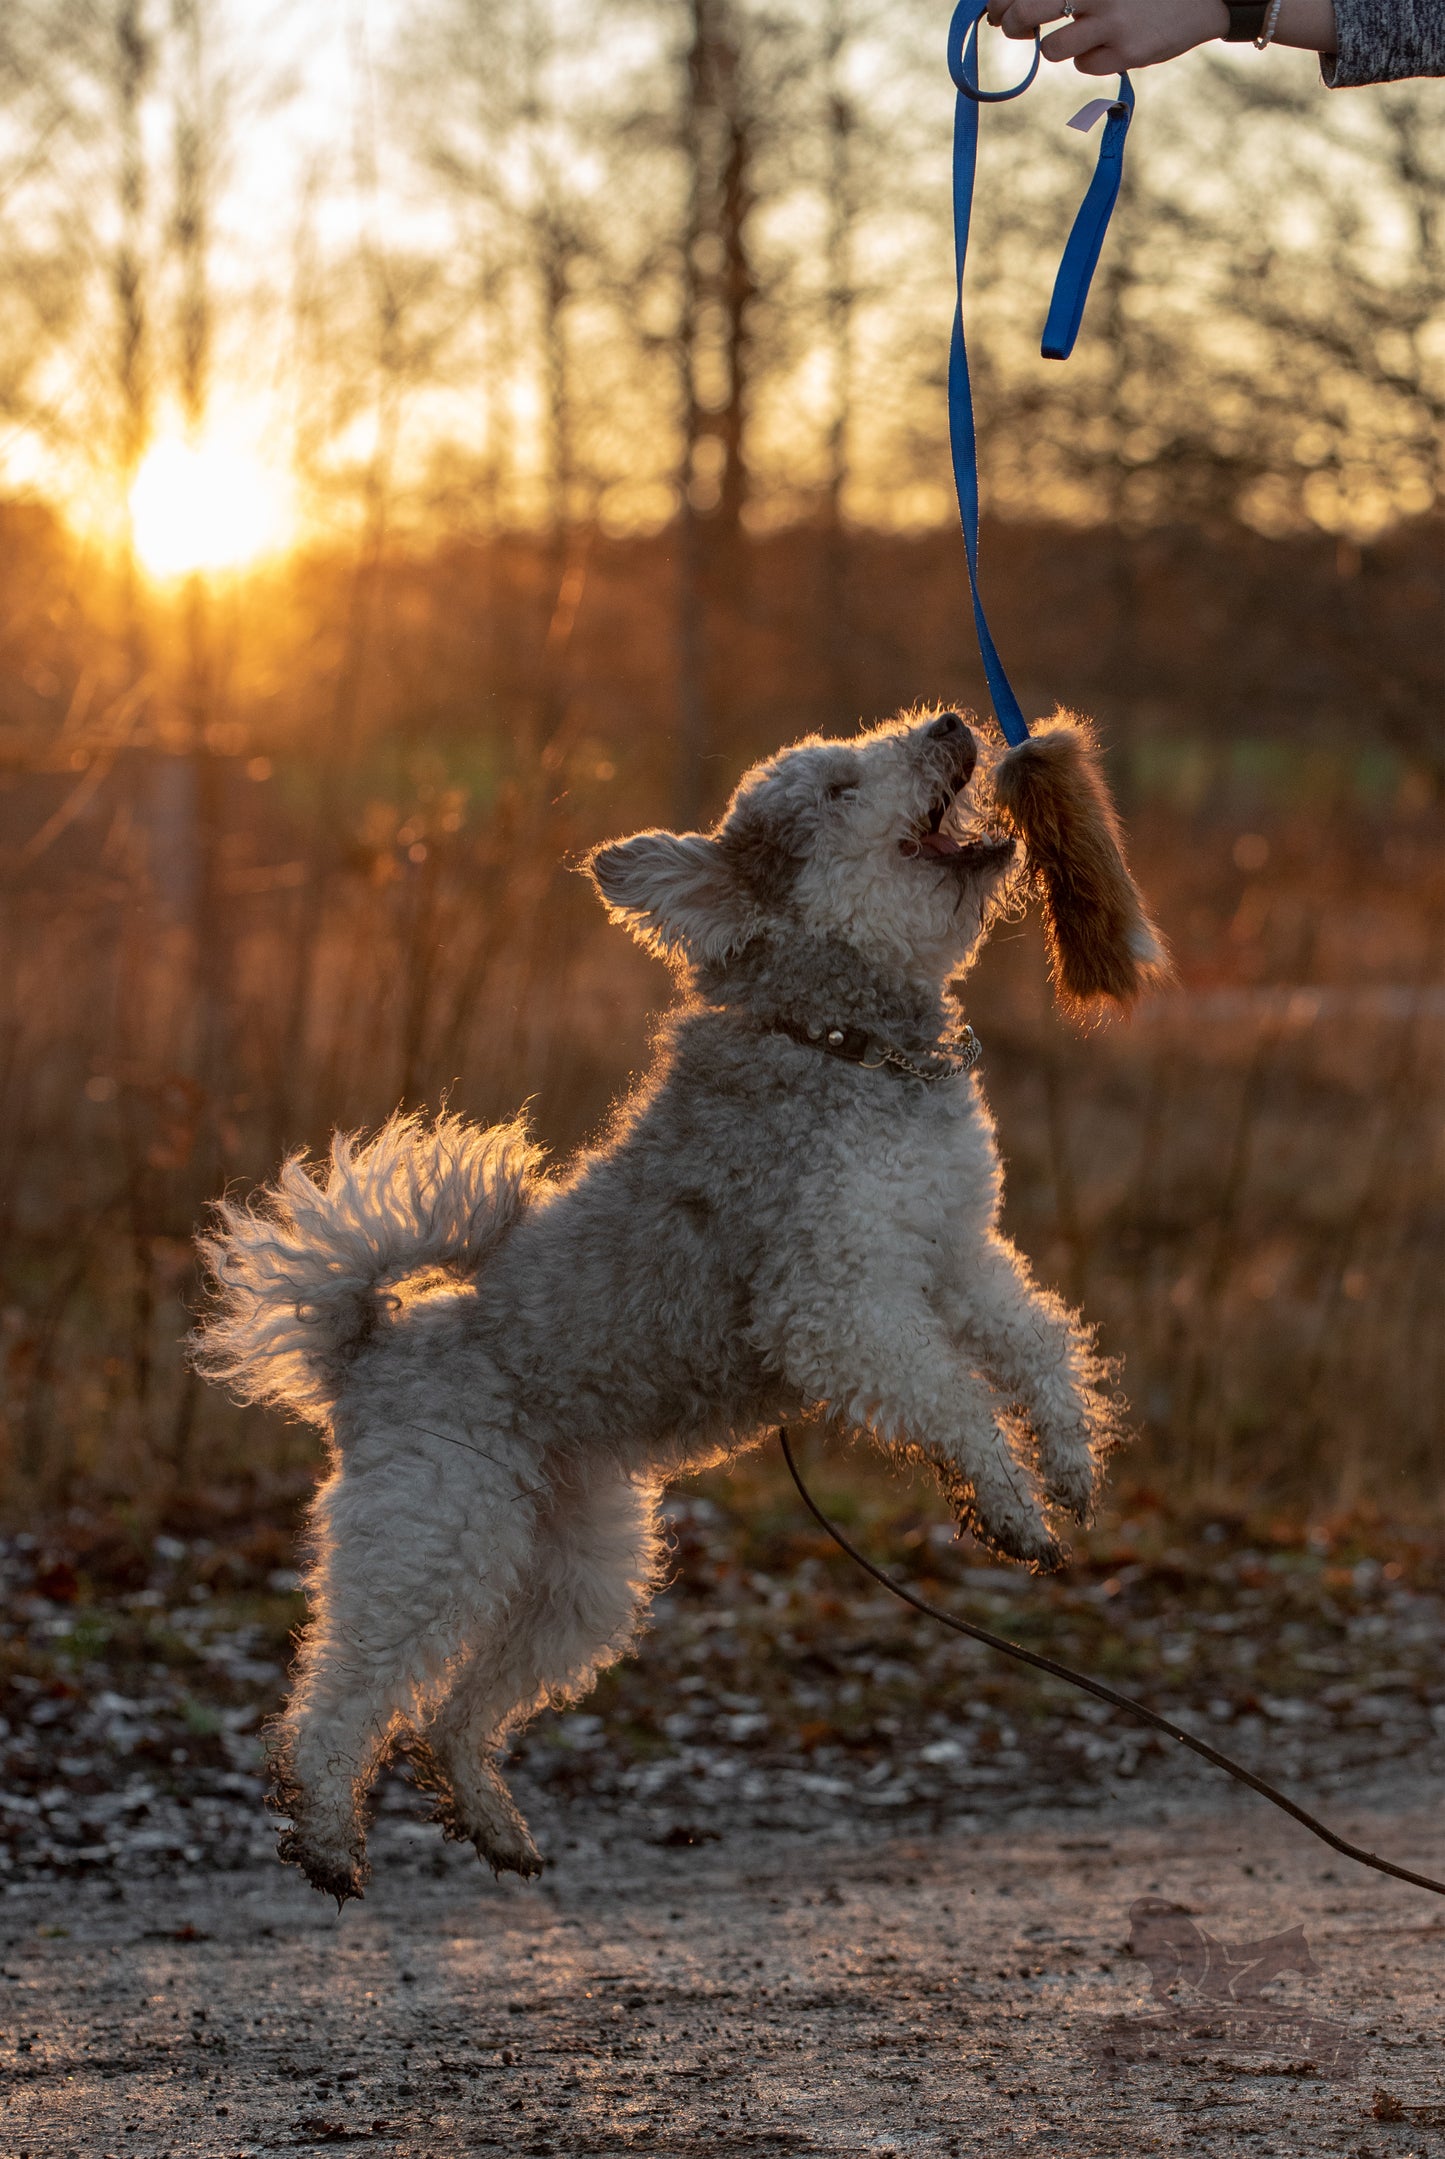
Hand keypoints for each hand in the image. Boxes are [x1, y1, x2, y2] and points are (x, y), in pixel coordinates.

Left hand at [985, 0, 1228, 75]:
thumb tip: (1011, 6)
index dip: (1002, 0)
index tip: (996, 8)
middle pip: (1027, 11)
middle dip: (1012, 23)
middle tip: (1014, 27)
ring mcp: (1110, 22)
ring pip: (1052, 49)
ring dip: (1055, 47)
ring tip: (1076, 37)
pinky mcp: (1125, 53)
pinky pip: (1083, 66)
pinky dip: (1090, 59)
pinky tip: (1111, 45)